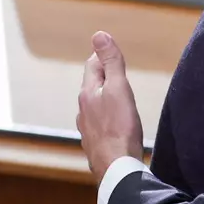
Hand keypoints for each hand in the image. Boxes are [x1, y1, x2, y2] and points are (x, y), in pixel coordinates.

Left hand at [77, 31, 144, 182]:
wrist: (116, 169)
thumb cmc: (120, 128)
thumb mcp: (119, 89)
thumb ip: (111, 63)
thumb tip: (99, 35)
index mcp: (88, 93)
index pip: (92, 66)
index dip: (103, 56)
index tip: (111, 50)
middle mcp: (83, 110)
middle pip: (92, 86)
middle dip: (103, 76)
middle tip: (115, 69)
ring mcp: (87, 128)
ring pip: (94, 106)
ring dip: (104, 98)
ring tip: (116, 96)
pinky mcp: (95, 144)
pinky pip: (99, 124)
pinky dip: (106, 118)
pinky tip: (114, 125)